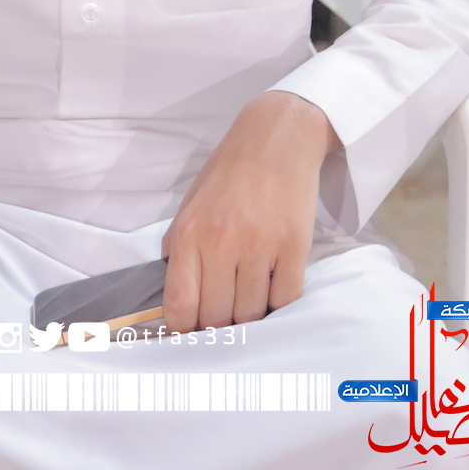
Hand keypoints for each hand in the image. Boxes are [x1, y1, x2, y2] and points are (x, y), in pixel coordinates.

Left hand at [162, 91, 337, 330]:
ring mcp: (260, 246)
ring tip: (249, 297)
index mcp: (190, 233)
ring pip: (252, 313)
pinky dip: (279, 302)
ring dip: (250, 314)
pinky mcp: (295, 247)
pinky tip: (273, 286)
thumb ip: (179, 245)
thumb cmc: (231, 170)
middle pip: (217, 317)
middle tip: (224, 314)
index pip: (179, 304)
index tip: (190, 331)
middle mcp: (222, 242)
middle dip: (218, 325)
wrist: (277, 138)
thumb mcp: (192, 202)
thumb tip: (173, 288)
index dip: (183, 329)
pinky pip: (285, 299)